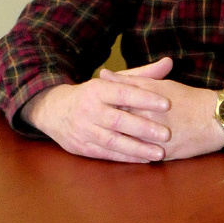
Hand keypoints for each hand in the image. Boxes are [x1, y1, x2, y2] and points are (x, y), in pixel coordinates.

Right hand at [22, 57, 174, 162]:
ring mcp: (83, 130)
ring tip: (160, 153)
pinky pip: (106, 154)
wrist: (53, 110)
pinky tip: (145, 159)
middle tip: (167, 133)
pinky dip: (126, 157)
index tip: (167, 104)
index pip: (123, 93)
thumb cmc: (94, 96)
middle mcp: (88, 109)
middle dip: (143, 128)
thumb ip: (141, 75)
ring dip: (137, 148)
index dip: (145, 98)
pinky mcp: (80, 147)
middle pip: (117, 120)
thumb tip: (169, 63)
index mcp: (97, 90)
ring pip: (112, 141)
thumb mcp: (112, 82)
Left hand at [97, 64, 223, 159]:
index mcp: (143, 104)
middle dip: (100, 126)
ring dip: (112, 144)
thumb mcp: (160, 85)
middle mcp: (146, 123)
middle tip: (85, 124)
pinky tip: (119, 155)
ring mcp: (154, 141)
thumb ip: (130, 81)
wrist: (216, 120)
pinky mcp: (164, 155)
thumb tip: (104, 75)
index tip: (85, 104)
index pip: (112, 105)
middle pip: (115, 126)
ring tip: (100, 140)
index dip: (98, 106)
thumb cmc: (190, 99)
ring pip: (126, 144)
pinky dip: (129, 156)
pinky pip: (141, 158)